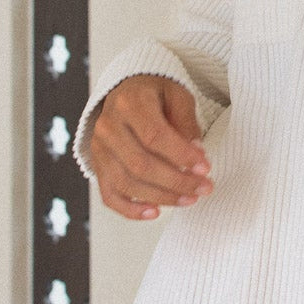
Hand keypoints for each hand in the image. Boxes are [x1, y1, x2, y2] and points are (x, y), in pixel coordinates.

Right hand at [89, 75, 213, 220]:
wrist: (127, 91)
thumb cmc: (156, 94)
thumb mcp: (177, 95)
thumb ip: (186, 122)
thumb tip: (196, 154)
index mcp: (129, 104)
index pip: (154, 136)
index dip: (181, 156)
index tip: (205, 167)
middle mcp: (108, 127)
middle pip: (140, 164)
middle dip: (176, 181)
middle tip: (204, 187)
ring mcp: (99, 149)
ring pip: (126, 183)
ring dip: (161, 197)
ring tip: (189, 199)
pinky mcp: (98, 166)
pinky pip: (109, 195)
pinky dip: (131, 210)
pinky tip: (156, 213)